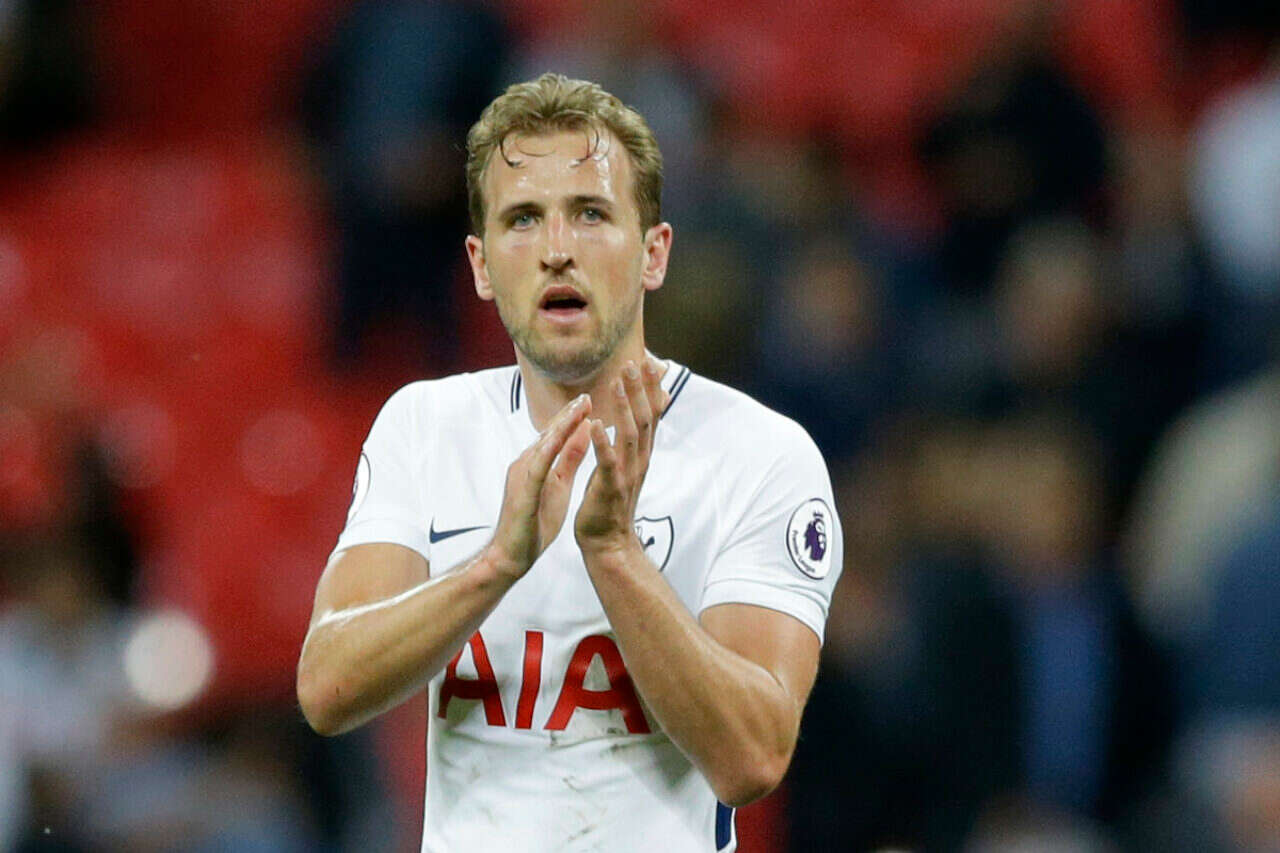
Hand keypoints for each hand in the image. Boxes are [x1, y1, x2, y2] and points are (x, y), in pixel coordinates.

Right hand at [488, 393, 592, 579]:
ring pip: (543, 445)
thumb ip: (569, 458)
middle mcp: (526, 463)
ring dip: (560, 425)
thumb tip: (585, 431)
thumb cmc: (535, 522)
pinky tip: (558, 440)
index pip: (556, 434)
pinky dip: (548, 451)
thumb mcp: (560, 484)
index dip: (573, 416)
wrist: (511, 556)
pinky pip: (537, 468)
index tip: (591, 398)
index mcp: (537, 462)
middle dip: (568, 414)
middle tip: (588, 394)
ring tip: (577, 409)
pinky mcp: (522, 492)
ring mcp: (522, 476)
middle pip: (549, 433)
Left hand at [575, 357, 669, 554]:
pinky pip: (608, 462)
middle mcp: (639, 461)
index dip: (650, 388)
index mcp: (640, 454)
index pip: (651, 414)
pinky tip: (597, 424)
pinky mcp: (610, 488)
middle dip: (640, 388)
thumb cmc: (610, 503)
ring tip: (616, 382)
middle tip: (634, 361)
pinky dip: (603, 442)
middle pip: (645, 418)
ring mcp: (627, 474)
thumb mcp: (624, 467)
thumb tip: (634, 418)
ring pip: (629, 434)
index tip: (648, 360)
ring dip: (624, 406)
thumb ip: (630, 443)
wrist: (607, 542)